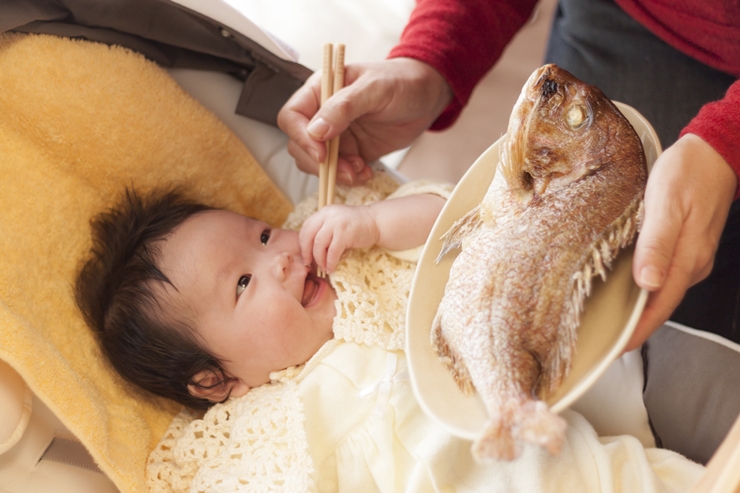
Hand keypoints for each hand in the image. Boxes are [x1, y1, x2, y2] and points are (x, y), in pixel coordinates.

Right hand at [277, 58, 452, 185]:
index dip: (301, 138)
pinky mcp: (351, 152)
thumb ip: (345, 106)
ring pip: (317, 163)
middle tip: (348, 169)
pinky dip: (349, 177)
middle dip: (320, 163)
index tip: (322, 154)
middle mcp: (323, 114)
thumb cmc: (403, 82)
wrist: (427, 96)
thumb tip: (316, 130)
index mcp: (320, 90)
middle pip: (299, 145)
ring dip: (335, 173)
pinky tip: (367, 172)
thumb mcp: (375, 88)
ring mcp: (336, 135)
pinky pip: (338, 171)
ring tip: (360, 170)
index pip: (292, 116)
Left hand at [299, 204, 378, 273]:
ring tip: (323, 267)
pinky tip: (332, 268)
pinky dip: (330, 262)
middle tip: (309, 263)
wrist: (375, 222)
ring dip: (319, 259)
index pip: (306, 228)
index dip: (303, 243)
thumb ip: (324, 229)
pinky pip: (332, 251)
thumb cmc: (355, 225)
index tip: (305, 255)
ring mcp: (336, 223)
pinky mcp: (344, 233)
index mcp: (323, 212)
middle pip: (309, 236)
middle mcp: (328, 215)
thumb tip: (310, 249)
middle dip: (307, 252)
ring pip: (319, 245)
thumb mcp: (336, 221)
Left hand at [626, 133, 736, 350]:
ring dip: (638, 306)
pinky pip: (664, 275)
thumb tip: (647, 283)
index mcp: (687, 259)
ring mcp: (691, 257)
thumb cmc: (688, 174)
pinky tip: (624, 285)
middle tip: (602, 338)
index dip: (638, 330)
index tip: (615, 349)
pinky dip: (644, 286)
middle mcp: (692, 264)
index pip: (660, 306)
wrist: (715, 153)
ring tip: (607, 318)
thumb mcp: (666, 205)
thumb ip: (656, 244)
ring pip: (662, 291)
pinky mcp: (687, 248)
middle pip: (661, 304)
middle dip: (634, 324)